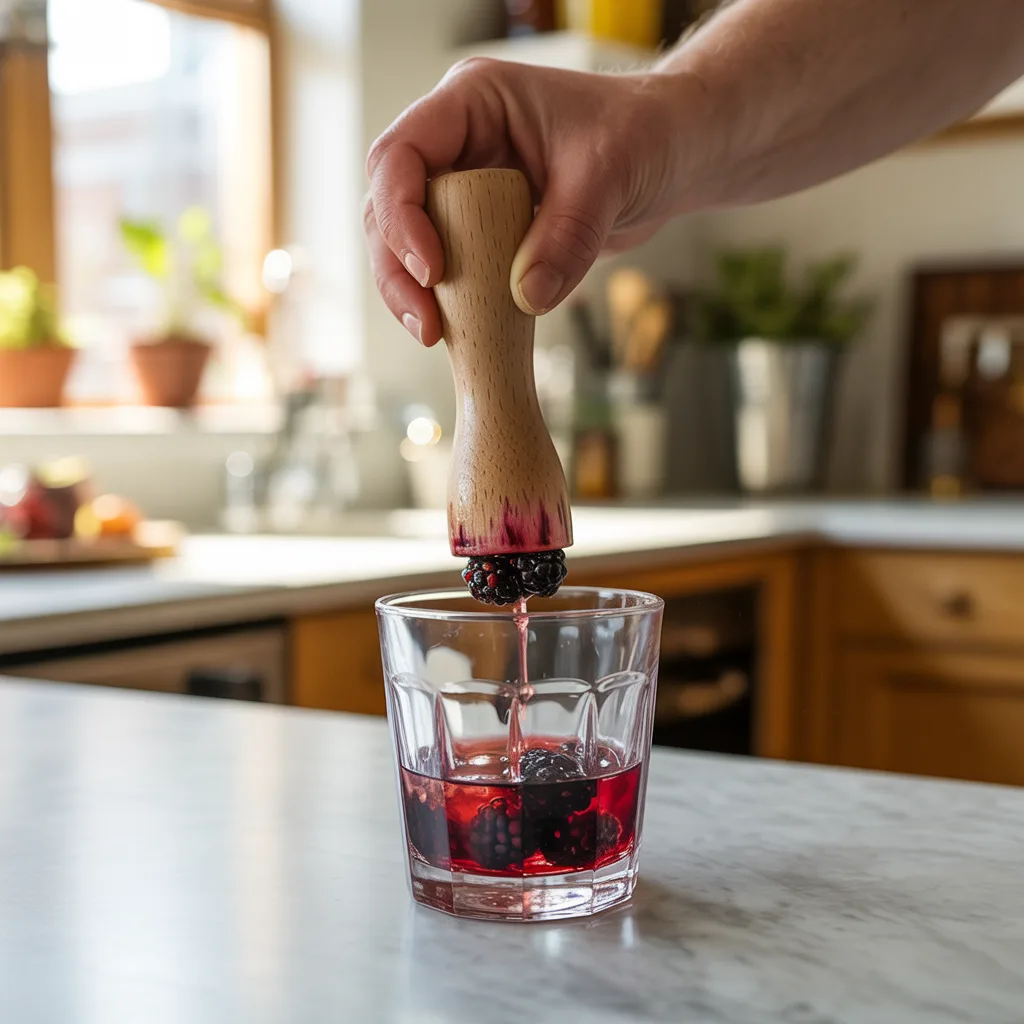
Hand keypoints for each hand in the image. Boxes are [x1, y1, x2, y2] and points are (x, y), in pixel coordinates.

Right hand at [365, 58, 687, 345]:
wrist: (668, 157)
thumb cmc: (642, 135)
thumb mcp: (609, 176)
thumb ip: (568, 235)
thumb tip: (526, 298)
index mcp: (471, 103)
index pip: (401, 155)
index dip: (401, 214)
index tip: (432, 269)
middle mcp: (456, 143)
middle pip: (387, 206)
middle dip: (398, 267)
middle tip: (427, 323)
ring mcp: (464, 187)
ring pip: (405, 241)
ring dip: (412, 291)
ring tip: (435, 334)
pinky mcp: (479, 228)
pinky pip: (444, 266)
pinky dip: (445, 299)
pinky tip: (456, 330)